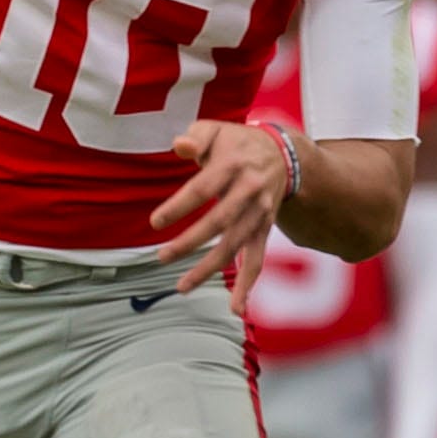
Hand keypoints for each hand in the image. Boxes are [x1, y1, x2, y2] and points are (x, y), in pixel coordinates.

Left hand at [152, 120, 290, 310]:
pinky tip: (236, 308)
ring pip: (235, 246)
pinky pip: (257, 260)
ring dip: (209, 268)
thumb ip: (195, 137)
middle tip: (162, 257)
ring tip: (182, 287)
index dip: (179, 207)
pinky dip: (248, 285)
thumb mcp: (215, 129)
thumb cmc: (235, 142)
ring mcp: (260, 214)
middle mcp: (249, 192)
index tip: (155, 222)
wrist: (281, 153)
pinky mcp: (265, 229)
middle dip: (190, 242)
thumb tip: (180, 146)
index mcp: (232, 165)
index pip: (202, 190)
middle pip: (219, 222)